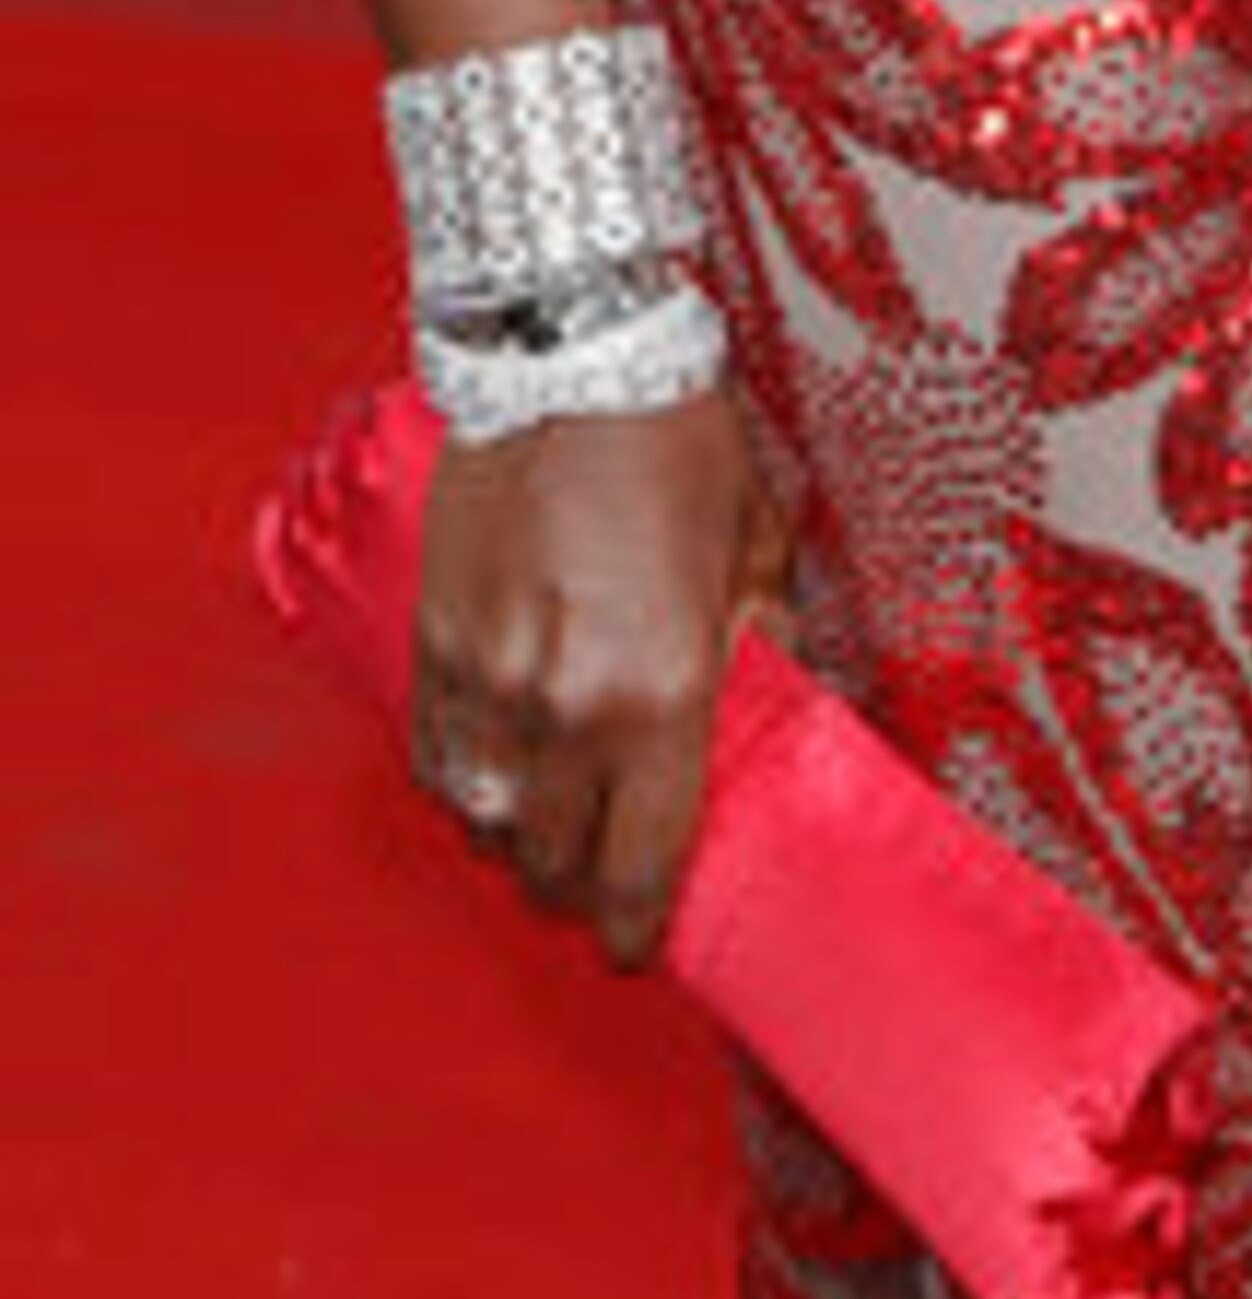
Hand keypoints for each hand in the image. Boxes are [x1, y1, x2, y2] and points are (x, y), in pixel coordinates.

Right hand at [409, 389, 787, 966]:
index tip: (638, 943)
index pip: (639, 863)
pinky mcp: (435, 644)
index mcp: (661, 690)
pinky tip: (493, 778)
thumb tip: (770, 710)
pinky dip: (463, 786)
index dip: (635, 926)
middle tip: (598, 883)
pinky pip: (437, 760)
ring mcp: (490, 680)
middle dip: (576, 891)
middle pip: (552, 863)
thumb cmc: (676, 441)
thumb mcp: (755, 543)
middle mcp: (567, 705)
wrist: (568, 355)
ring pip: (486, 823)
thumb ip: (759, 641)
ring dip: (516, 843)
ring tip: (546, 833)